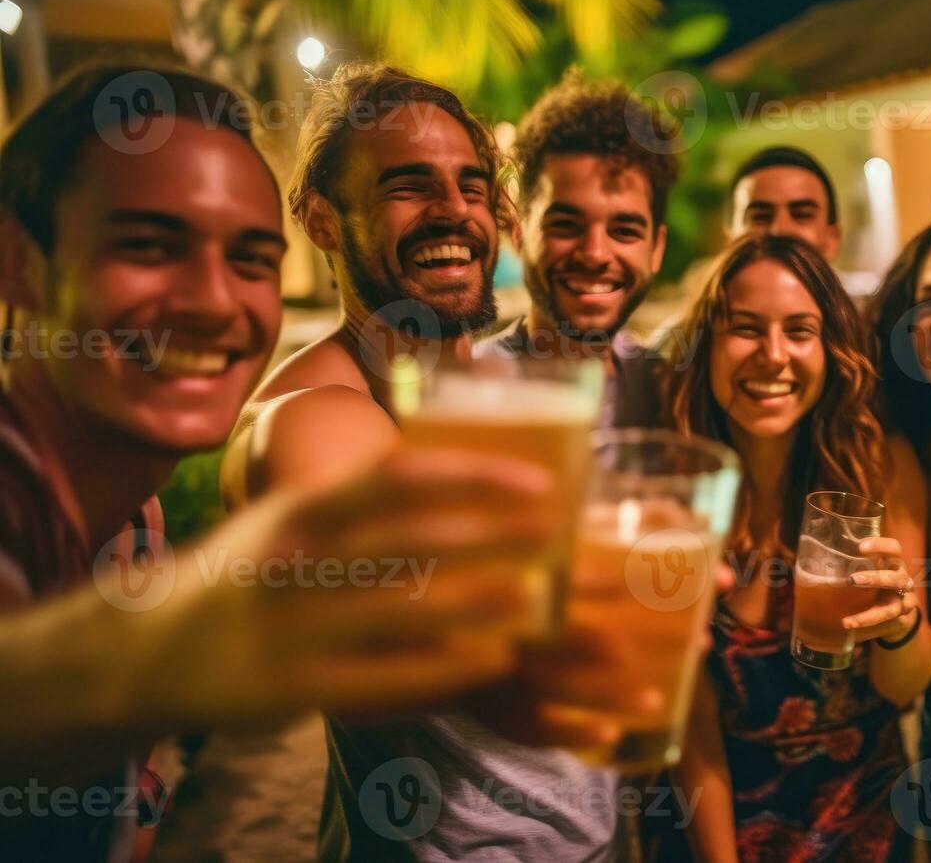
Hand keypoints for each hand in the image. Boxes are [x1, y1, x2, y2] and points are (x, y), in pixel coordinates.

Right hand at [118, 445, 558, 730]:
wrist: (147, 649)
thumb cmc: (249, 570)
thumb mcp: (292, 515)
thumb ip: (362, 495)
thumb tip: (463, 467)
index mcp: (303, 509)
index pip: (399, 477)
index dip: (475, 477)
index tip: (539, 480)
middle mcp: (296, 561)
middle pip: (411, 543)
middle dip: (494, 536)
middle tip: (558, 534)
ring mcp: (289, 628)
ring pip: (401, 613)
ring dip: (478, 605)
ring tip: (539, 600)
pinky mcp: (288, 689)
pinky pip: (380, 680)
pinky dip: (441, 671)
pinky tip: (492, 662)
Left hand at [844, 536, 918, 643]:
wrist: (899, 612)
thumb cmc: (877, 584)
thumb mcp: (870, 570)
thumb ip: (852, 563)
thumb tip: (814, 557)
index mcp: (894, 562)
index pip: (894, 548)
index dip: (880, 545)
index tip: (860, 547)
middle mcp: (902, 579)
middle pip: (896, 577)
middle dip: (875, 579)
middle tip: (853, 579)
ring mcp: (905, 600)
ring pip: (893, 606)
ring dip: (870, 614)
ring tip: (847, 621)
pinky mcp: (901, 617)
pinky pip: (886, 623)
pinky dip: (868, 624)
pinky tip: (850, 625)